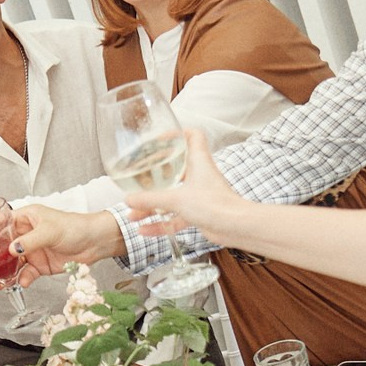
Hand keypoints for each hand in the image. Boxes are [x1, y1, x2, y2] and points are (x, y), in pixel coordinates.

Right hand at [11, 205, 120, 282]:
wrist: (94, 243)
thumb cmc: (75, 227)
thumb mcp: (50, 231)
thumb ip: (30, 241)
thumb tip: (13, 250)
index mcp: (26, 218)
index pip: (1, 221)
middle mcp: (26, 234)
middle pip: (3, 245)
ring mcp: (32, 251)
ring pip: (12, 263)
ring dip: (4, 272)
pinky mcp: (40, 266)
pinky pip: (26, 274)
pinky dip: (21, 280)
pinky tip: (20, 283)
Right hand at [124, 128, 253, 239]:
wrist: (235, 227)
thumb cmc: (214, 205)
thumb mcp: (176, 199)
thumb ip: (150, 199)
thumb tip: (129, 199)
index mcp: (198, 161)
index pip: (193, 136)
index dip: (176, 134)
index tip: (158, 140)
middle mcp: (199, 176)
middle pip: (175, 167)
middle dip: (155, 174)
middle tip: (138, 176)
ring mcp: (198, 195)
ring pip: (171, 196)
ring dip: (152, 205)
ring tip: (132, 212)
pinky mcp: (198, 213)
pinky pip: (174, 216)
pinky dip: (160, 223)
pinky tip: (143, 230)